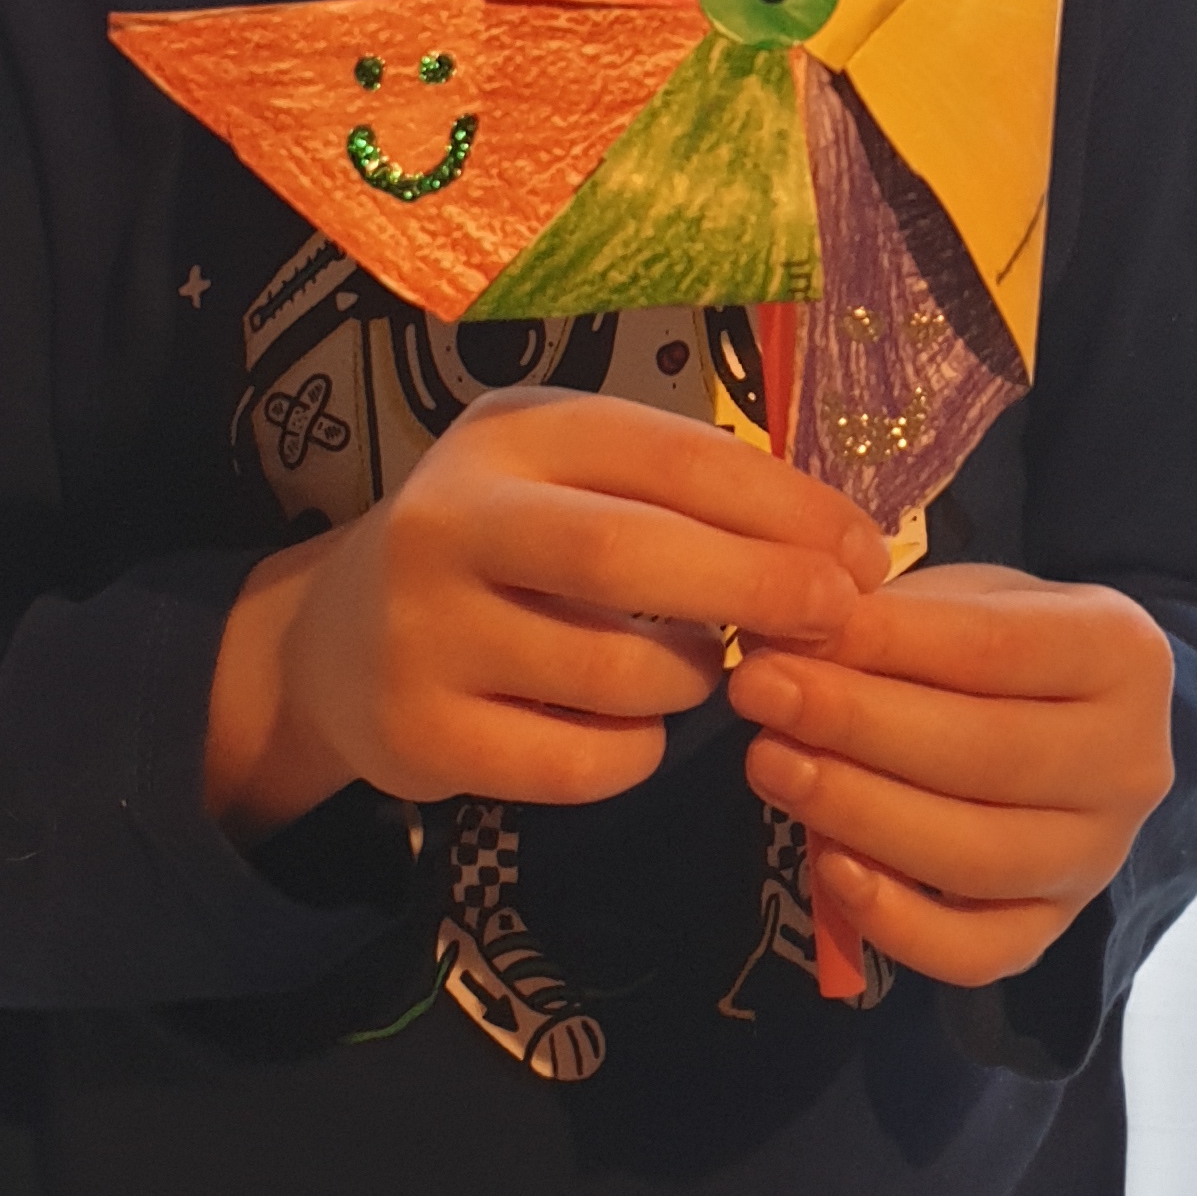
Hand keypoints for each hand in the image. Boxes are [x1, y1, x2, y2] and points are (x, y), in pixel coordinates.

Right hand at [205, 389, 888, 838]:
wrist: (332, 643)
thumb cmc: (501, 546)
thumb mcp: (570, 479)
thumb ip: (683, 495)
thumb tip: (843, 548)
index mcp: (513, 434)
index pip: (671, 455)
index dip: (785, 506)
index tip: (864, 553)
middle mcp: (452, 520)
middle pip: (631, 554)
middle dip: (758, 587)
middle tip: (837, 619)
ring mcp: (423, 632)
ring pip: (616, 672)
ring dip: (693, 679)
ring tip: (697, 670)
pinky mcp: (421, 735)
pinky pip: (582, 761)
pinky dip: (637, 752)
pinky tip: (627, 726)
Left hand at [725, 562, 1175, 987]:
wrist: (1069, 717)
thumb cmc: (998, 643)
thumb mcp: (960, 599)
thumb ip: (889, 616)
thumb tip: (784, 637)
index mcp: (1122, 653)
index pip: (997, 648)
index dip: (885, 643)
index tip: (790, 634)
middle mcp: (1130, 763)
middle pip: (987, 755)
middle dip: (855, 725)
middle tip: (758, 694)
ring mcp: (1099, 858)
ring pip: (978, 857)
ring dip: (858, 812)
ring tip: (769, 763)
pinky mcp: (1057, 928)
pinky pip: (978, 952)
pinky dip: (899, 923)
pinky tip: (829, 866)